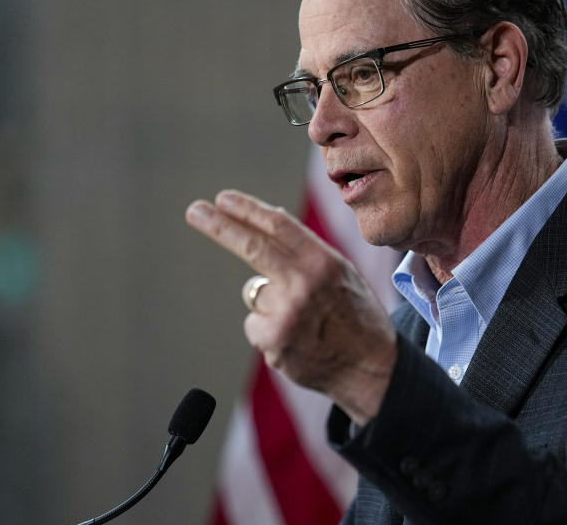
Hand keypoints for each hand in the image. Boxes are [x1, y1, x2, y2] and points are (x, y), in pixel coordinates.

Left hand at [186, 190, 396, 424]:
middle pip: (251, 246)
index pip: (278, 225)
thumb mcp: (341, 272)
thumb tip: (270, 217)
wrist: (372, 368)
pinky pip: (254, 324)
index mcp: (323, 261)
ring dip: (268, 302)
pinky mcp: (273, 342)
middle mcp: (304, 284)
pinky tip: (296, 339)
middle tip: (194, 210)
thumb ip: (307, 248)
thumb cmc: (355, 314)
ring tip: (302, 319)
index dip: (247, 209)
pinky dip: (268, 330)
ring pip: (254, 293)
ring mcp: (286, 314)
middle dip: (218, 226)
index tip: (223, 199)